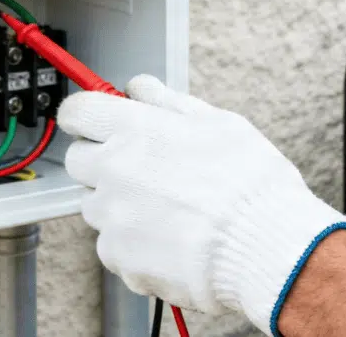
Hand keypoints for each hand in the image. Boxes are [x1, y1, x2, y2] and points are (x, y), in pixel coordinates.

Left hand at [59, 76, 345, 334]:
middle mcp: (115, 170)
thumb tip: (141, 88)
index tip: (93, 122)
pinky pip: (111, 244)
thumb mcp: (220, 123)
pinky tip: (169, 239)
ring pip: (95, 205)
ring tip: (165, 210)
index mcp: (136, 130)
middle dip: (102, 161)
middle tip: (141, 169)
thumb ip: (169, 102)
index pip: (78, 111)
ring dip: (118, 204)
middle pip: (78, 160)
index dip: (85, 115)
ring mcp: (113, 216)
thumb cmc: (252, 185)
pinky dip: (132, 243)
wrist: (267, 249)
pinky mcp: (119, 256)